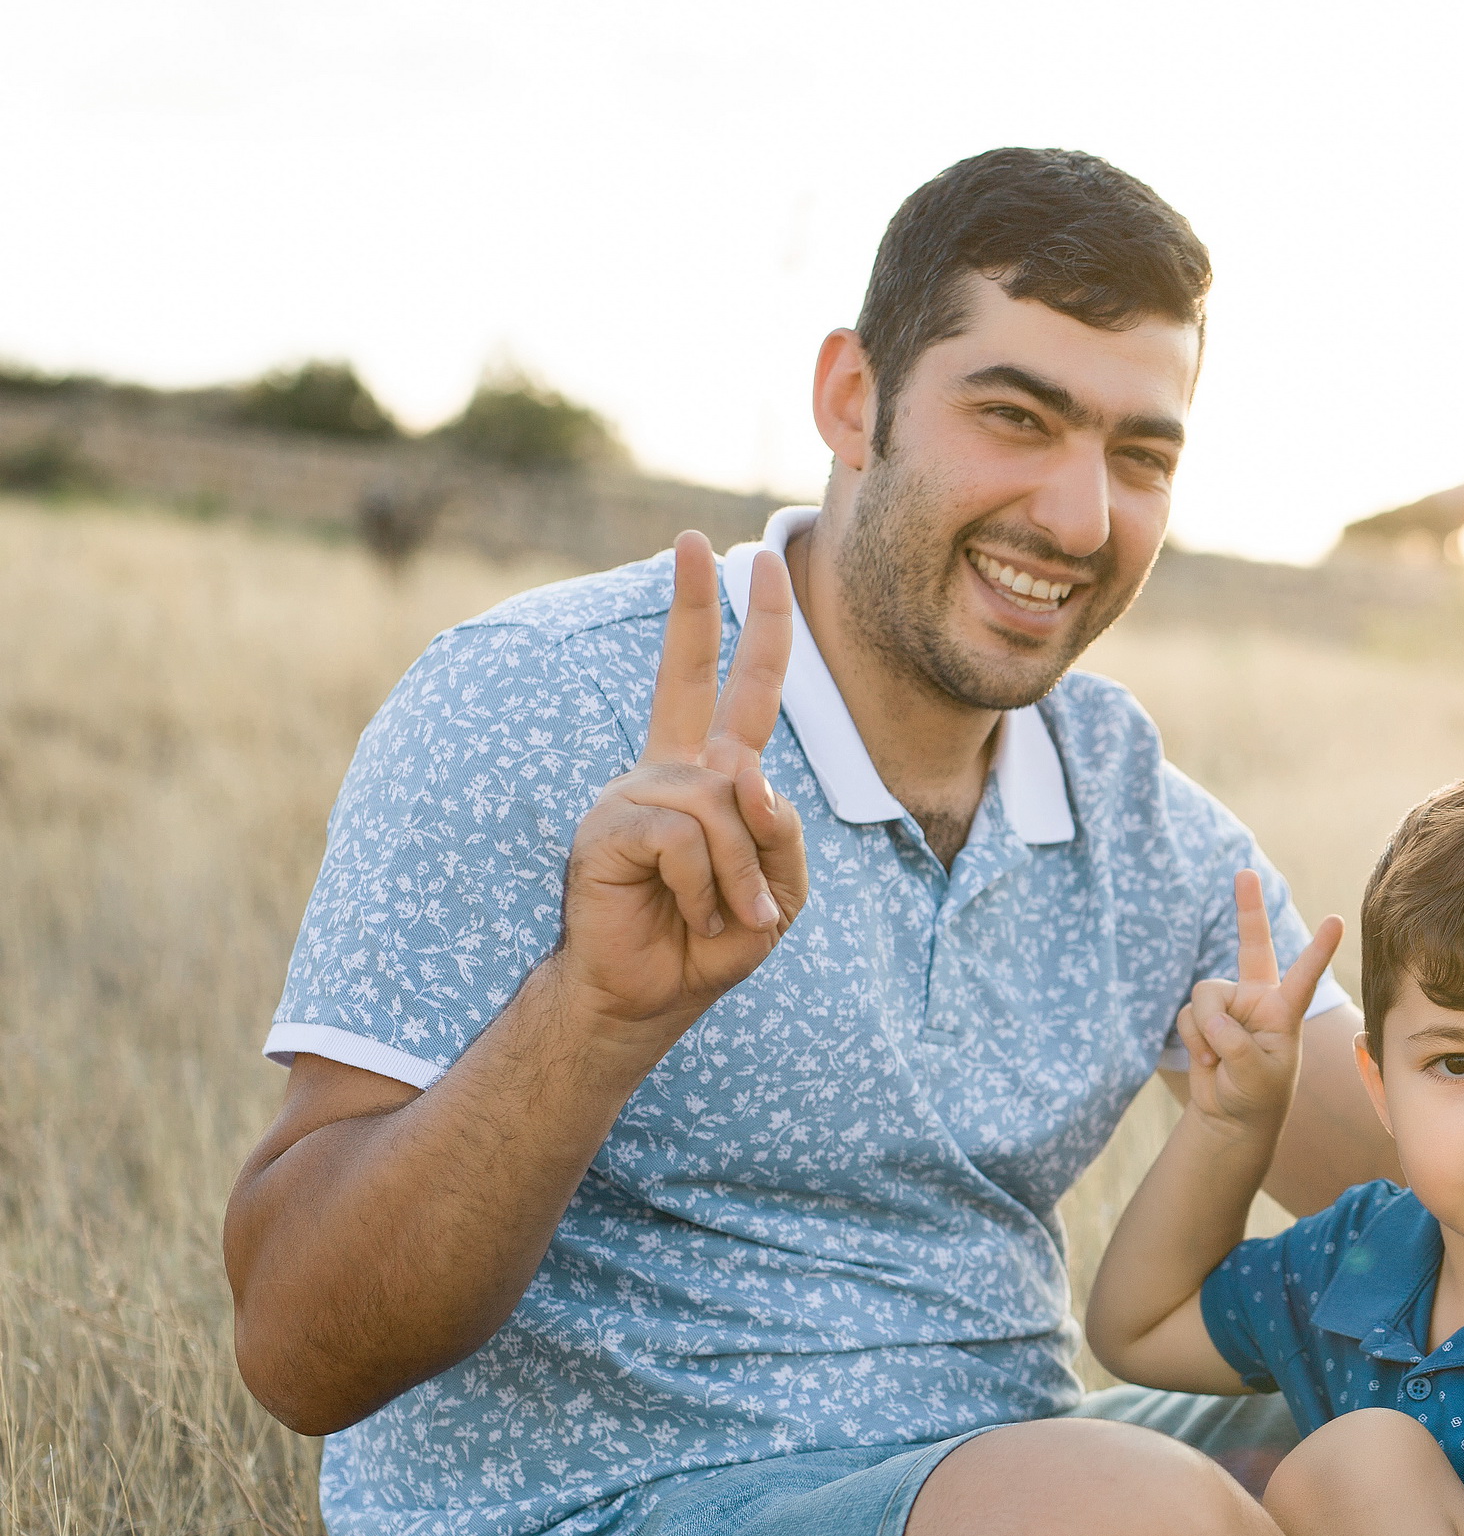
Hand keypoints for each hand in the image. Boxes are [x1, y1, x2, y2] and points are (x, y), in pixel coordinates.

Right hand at [556, 532, 808, 1036]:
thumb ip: (781, 833)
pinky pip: (688, 837)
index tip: (741, 554)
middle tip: (718, 541)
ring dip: (742, 875)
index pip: (734, 687)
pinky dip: (709, 886)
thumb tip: (747, 771)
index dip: (744, 624)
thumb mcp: (780, 892)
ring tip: (723, 915)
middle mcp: (668, 771)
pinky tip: (692, 913)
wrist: (646, 994)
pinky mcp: (610, 826)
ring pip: (723, 803)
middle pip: (688, 673)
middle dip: (700, 605)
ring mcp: (634, 792)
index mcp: (709, 775)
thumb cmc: (712, 940)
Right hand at [1175, 871, 1342, 1139]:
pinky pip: (1188, 1015)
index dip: (1318, 950)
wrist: (1231, 1114)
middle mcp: (1258, 998)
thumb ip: (1236, 1045)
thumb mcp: (1257, 1076)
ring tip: (1217, 1060)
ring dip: (1205, 1031)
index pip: (1305, 976)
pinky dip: (1192, 1041)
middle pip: (1252, 944)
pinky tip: (1206, 1061)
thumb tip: (1210, 1018)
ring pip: (1204, 995)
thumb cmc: (1258, 1095)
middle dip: (1248, 908)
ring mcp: (1229, 1004)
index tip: (1337, 921)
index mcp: (1285, 1011)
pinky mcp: (1203, 1015)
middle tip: (1245, 873)